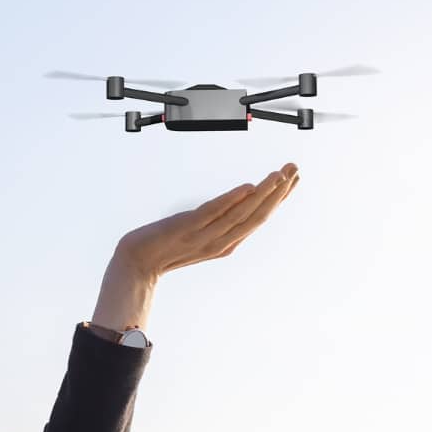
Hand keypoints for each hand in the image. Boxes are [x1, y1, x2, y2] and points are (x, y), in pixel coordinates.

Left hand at [114, 163, 299, 278]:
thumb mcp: (199, 236)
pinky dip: (232, 200)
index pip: (260, 218)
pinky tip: (247, 187)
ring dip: (264, 193)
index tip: (293, 179)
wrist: (135, 262)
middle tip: (295, 169)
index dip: (279, 199)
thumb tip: (239, 200)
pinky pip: (214, 213)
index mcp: (226, 244)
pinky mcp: (187, 228)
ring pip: (242, 214)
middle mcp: (220, 242)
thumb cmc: (163, 246)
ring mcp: (204, 236)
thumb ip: (219, 222)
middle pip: (257, 216)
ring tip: (279, 174)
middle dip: (279, 193)